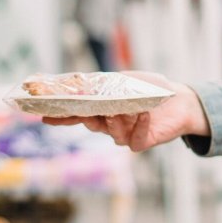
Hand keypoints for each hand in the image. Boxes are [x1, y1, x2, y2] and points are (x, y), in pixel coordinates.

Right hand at [43, 72, 209, 151]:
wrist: (178, 98)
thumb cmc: (149, 88)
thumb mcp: (124, 81)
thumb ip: (104, 85)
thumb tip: (81, 85)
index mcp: (102, 108)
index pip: (77, 113)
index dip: (61, 115)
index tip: (43, 115)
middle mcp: (109, 124)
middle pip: (91, 123)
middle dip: (86, 117)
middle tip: (83, 110)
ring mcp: (123, 134)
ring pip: (110, 132)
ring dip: (114, 120)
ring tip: (119, 110)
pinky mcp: (140, 142)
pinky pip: (133, 139)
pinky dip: (138, 126)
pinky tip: (143, 114)